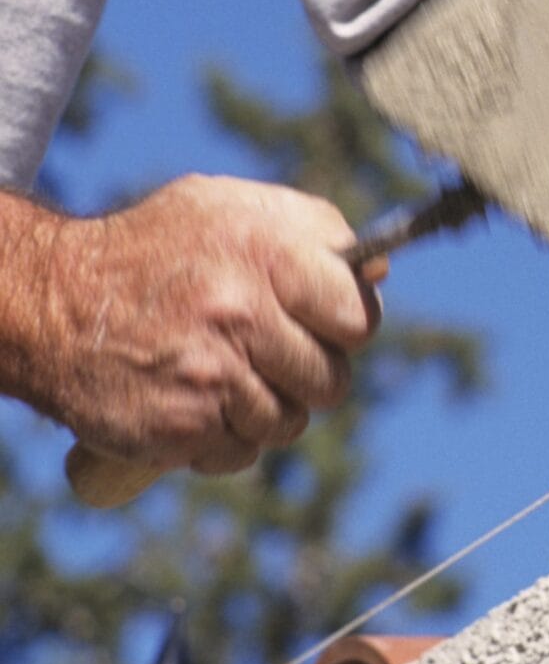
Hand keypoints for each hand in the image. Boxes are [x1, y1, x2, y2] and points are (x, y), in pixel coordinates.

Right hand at [29, 175, 380, 474]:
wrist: (53, 302)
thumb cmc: (159, 250)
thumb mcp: (234, 210)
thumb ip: (316, 230)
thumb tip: (380, 270)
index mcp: (267, 252)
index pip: (359, 317)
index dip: (347, 325)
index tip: (325, 324)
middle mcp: (240, 313)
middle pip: (331, 380)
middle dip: (310, 374)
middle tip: (271, 353)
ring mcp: (210, 376)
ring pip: (288, 423)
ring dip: (268, 410)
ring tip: (228, 375)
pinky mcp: (180, 428)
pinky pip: (240, 453)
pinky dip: (226, 439)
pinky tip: (198, 404)